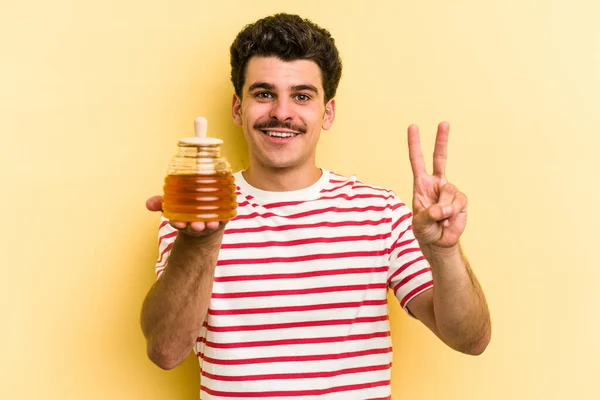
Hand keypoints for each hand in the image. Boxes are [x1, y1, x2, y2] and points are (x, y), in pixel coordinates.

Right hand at [145, 195, 228, 236]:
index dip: (178, 223)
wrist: (204, 220)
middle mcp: (196, 225)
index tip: (178, 223)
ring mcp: (209, 223)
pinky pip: (224, 220)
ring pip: (210, 225)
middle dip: (195, 227)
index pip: (178, 223)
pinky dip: (225, 219)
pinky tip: (226, 216)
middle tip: (196, 225)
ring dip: (211, 225)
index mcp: (183, 222)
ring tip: (212, 223)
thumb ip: (161, 203)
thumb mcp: (172, 206)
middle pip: (195, 227)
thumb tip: (149, 204)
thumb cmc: (187, 210)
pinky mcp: (221, 220)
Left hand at [407, 122, 466, 248]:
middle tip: (444, 122)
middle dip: (442, 140)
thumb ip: (428, 214)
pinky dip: (452, 215)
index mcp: (421, 184)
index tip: (413, 127)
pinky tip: (448, 221)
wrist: (439, 242)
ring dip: (443, 210)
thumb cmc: (425, 230)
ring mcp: (450, 190)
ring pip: (448, 192)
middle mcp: (436, 183)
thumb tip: (443, 207)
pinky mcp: (461, 200)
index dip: (414, 144)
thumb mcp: (419, 223)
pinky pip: (457, 204)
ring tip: (439, 220)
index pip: (417, 161)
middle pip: (440, 158)